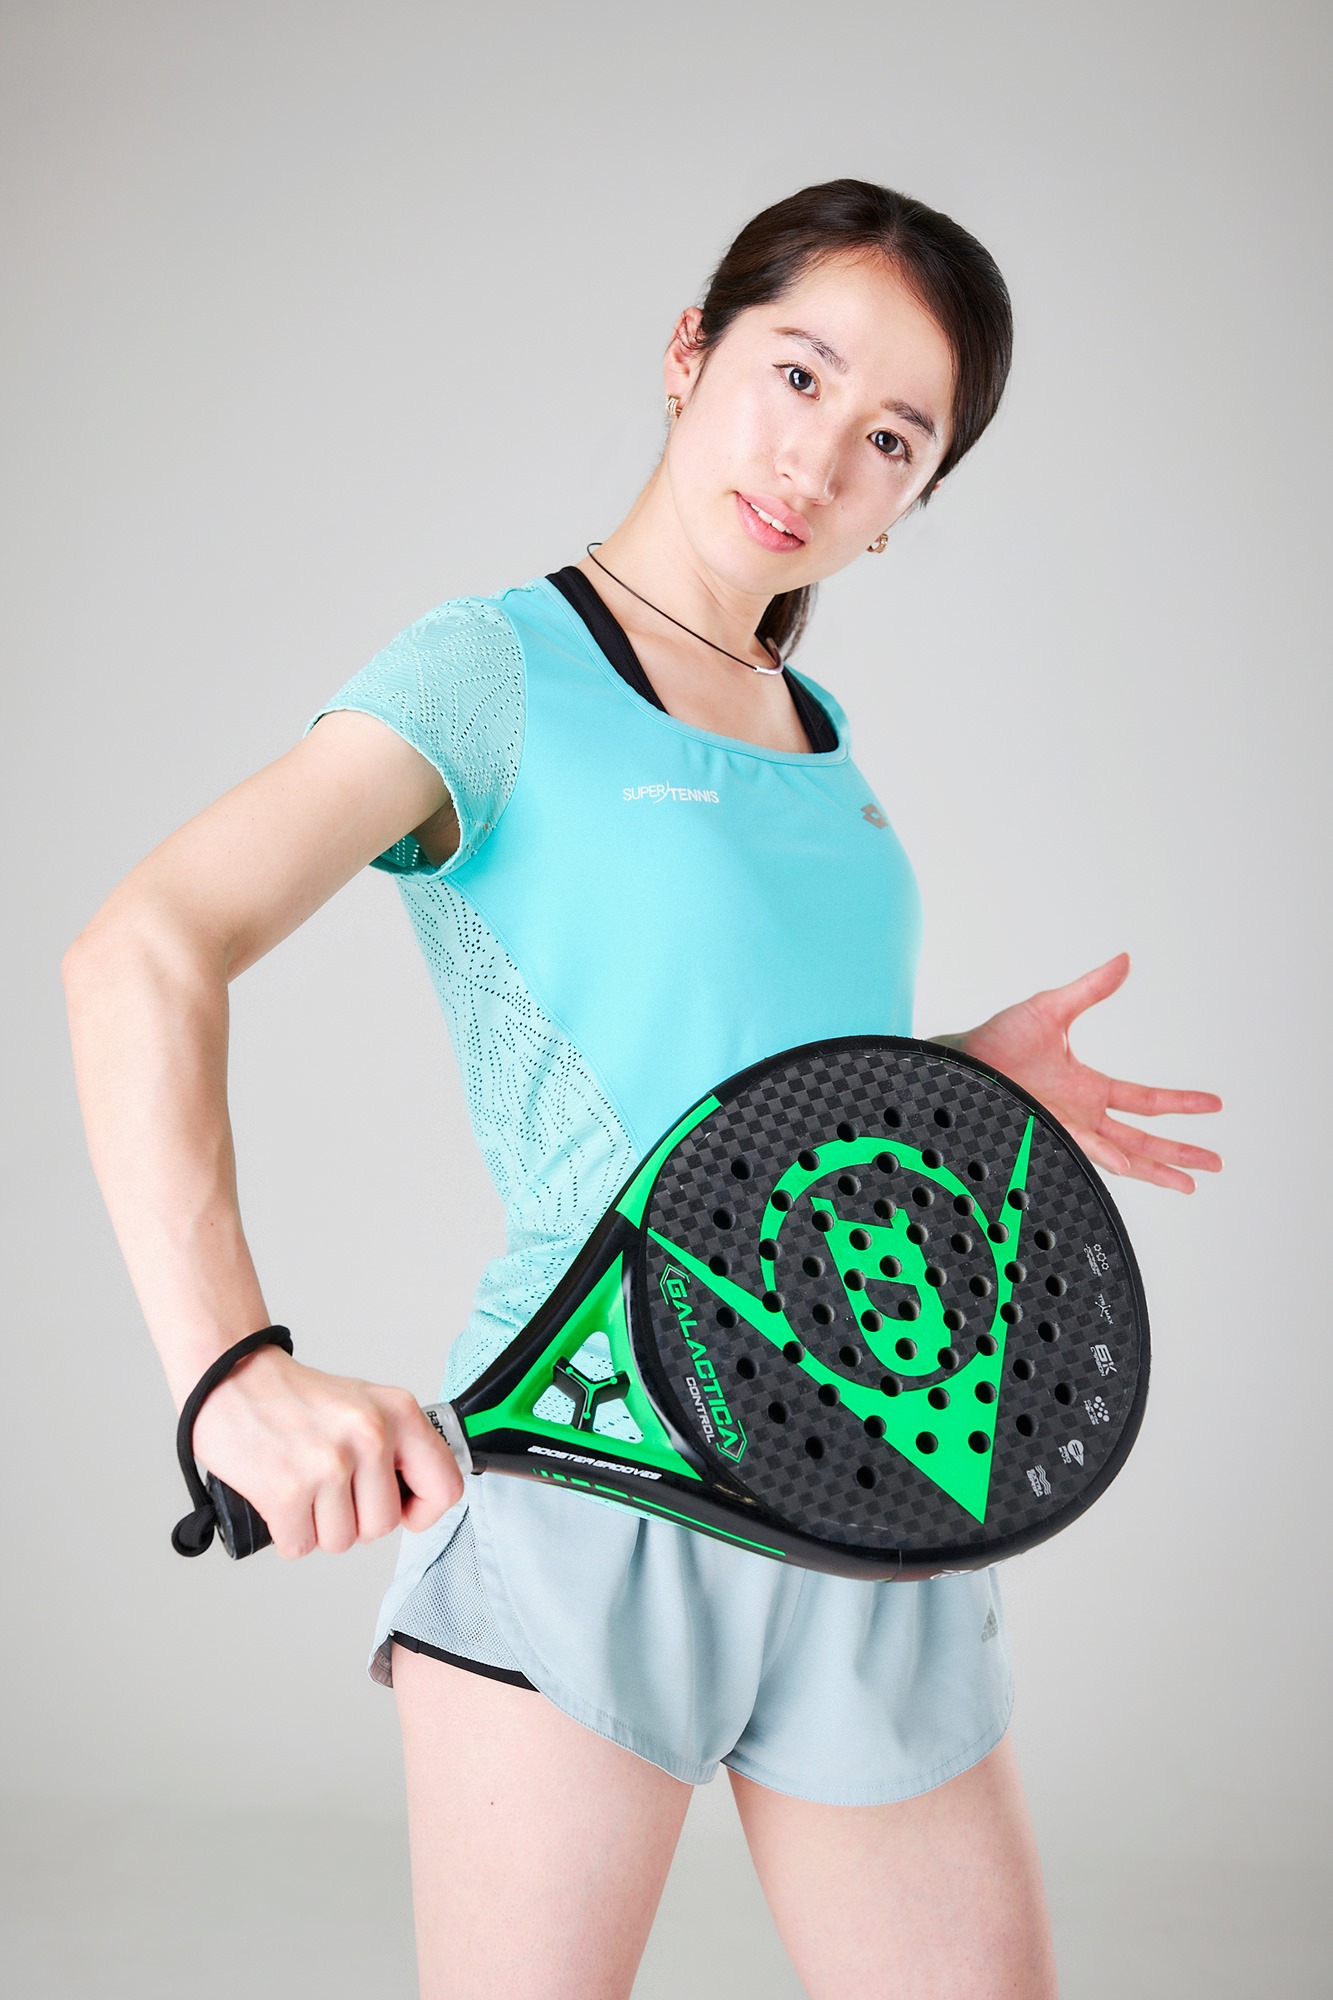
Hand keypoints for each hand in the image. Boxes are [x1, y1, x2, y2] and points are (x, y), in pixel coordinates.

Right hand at [190, 1345, 464, 1558]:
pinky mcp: (287, 1491)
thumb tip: (416, 1501)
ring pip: (342, 1542)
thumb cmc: (295, 1398)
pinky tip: (280, 1498)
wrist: (231, 1378)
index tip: (399, 1506)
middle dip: (355, 1519)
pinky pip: (300, 1546)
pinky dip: (287, 1533)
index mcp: (399, 1413)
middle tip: (329, 1487)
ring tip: (303, 1486)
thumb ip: (398, 1447)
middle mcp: (370, 1435)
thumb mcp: (365, 1405)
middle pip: (383, 1525)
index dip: (421, 1510)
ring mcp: (329, 1464)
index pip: (445, 1489)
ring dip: (318, 1526)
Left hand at [951, 951, 1223, 1193]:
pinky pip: (1080, 1147)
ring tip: (1188, 1183)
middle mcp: (1082, 1114)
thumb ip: (1091, 989)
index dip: (1181, 1102)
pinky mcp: (1041, 1134)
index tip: (1215, 1105)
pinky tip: (1126, 1164)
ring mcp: (1063, 1129)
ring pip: (1120, 1155)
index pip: (1145, 1100)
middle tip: (1215, 1163)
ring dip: (1154, 1168)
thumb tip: (1124, 960)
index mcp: (1089, 1088)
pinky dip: (1104, 1155)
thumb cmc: (996, 1040)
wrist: (956, 1062)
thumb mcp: (1052, 1008)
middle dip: (1180, 1151)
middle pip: (1143, 1138)